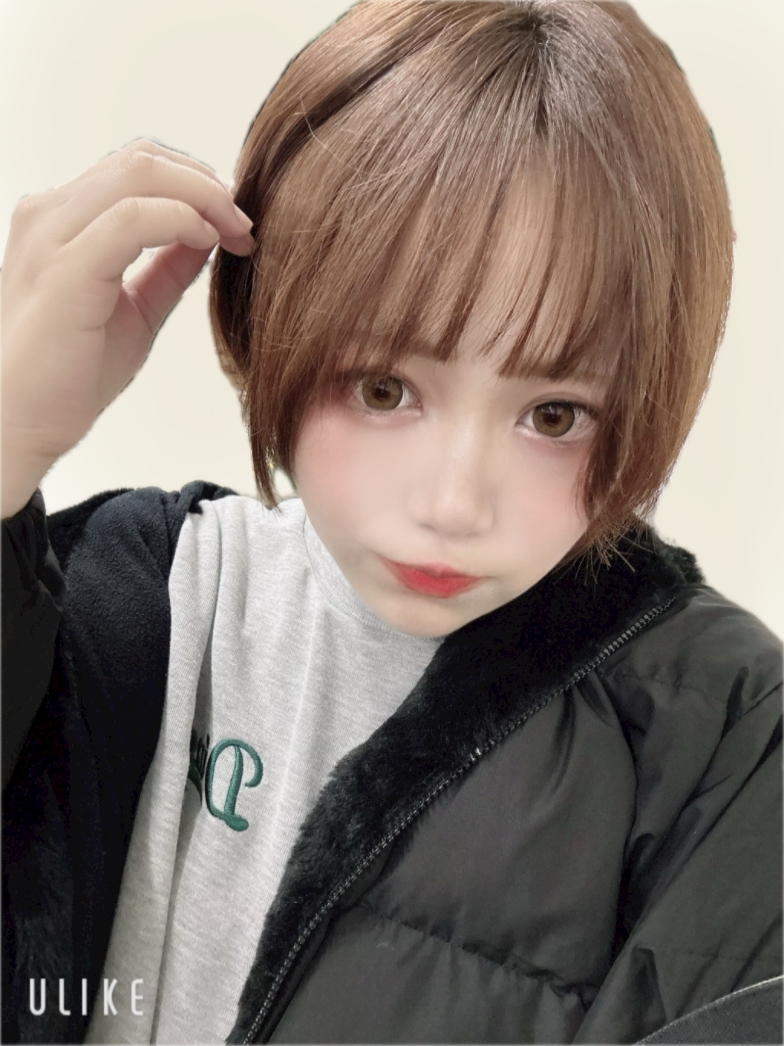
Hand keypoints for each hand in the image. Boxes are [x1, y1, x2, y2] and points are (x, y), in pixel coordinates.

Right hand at [0, 138, 253, 517]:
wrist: (19, 424)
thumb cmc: (69, 375)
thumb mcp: (136, 310)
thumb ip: (168, 267)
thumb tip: (211, 234)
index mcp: (63, 220)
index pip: (138, 167)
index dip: (198, 185)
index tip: (237, 225)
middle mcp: (51, 215)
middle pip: (143, 159)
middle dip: (208, 184)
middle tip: (245, 225)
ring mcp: (52, 235)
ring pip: (139, 172)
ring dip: (203, 196)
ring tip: (236, 233)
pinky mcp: (64, 268)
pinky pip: (132, 218)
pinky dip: (181, 219)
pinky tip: (208, 242)